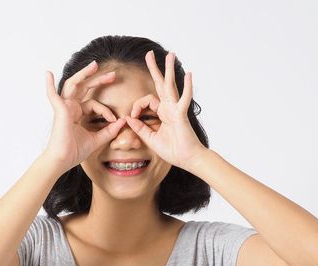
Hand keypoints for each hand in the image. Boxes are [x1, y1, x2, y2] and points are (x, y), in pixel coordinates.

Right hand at [42, 60, 126, 171]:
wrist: (63, 160)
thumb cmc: (75, 151)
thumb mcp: (97, 139)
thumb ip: (109, 131)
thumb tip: (122, 122)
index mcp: (77, 113)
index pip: (94, 104)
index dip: (106, 111)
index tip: (115, 120)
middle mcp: (70, 107)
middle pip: (84, 88)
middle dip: (99, 79)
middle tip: (113, 74)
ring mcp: (64, 107)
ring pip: (74, 85)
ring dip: (84, 74)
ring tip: (95, 65)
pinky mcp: (59, 110)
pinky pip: (52, 95)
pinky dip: (49, 85)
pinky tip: (48, 74)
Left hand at [123, 51, 206, 169]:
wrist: (188, 159)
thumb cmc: (173, 150)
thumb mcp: (151, 139)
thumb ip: (140, 128)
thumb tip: (128, 118)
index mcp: (163, 113)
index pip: (147, 100)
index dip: (137, 106)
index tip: (133, 117)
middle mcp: (169, 108)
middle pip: (160, 84)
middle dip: (154, 69)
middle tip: (149, 54)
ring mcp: (176, 110)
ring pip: (171, 86)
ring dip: (170, 70)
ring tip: (171, 55)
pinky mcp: (182, 115)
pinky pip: (184, 99)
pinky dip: (187, 88)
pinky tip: (189, 75)